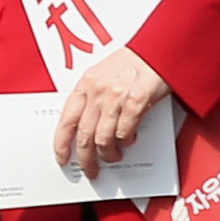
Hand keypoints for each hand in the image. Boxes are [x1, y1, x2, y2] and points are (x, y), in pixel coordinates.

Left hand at [53, 47, 170, 179]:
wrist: (158, 50)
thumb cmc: (133, 61)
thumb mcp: (103, 73)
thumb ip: (93, 96)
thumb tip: (86, 123)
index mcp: (85, 84)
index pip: (66, 120)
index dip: (61, 143)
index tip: (61, 157)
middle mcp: (97, 91)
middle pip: (84, 135)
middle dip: (85, 158)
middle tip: (89, 170)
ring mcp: (116, 97)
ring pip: (103, 138)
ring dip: (108, 154)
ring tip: (112, 157)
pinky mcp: (137, 102)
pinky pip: (125, 132)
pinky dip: (126, 141)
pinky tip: (128, 141)